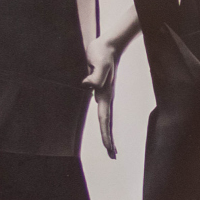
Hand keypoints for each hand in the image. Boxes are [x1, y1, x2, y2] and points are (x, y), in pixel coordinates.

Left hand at [83, 36, 119, 157]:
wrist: (108, 44)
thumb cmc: (102, 52)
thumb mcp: (99, 62)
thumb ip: (95, 74)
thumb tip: (87, 86)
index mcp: (105, 94)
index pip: (104, 118)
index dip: (106, 134)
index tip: (109, 148)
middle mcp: (105, 96)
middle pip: (107, 122)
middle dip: (110, 139)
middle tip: (113, 155)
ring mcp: (103, 93)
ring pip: (105, 117)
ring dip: (107, 131)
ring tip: (110, 145)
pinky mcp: (99, 89)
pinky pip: (101, 109)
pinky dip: (103, 120)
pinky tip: (104, 123)